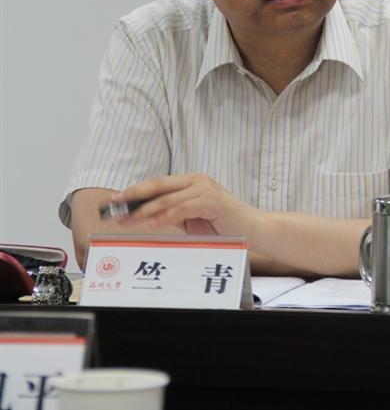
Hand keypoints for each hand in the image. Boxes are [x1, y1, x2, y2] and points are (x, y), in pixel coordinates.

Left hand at [110, 173, 259, 238]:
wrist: (255, 229)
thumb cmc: (225, 225)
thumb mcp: (194, 219)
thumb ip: (174, 214)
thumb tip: (148, 217)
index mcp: (190, 181)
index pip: (157, 184)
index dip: (136, 191)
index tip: (117, 201)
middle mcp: (196, 180)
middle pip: (158, 186)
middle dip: (134, 196)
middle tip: (115, 205)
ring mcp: (204, 189)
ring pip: (167, 198)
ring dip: (145, 210)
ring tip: (129, 218)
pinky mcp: (212, 201)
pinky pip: (183, 208)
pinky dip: (166, 216)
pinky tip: (153, 223)